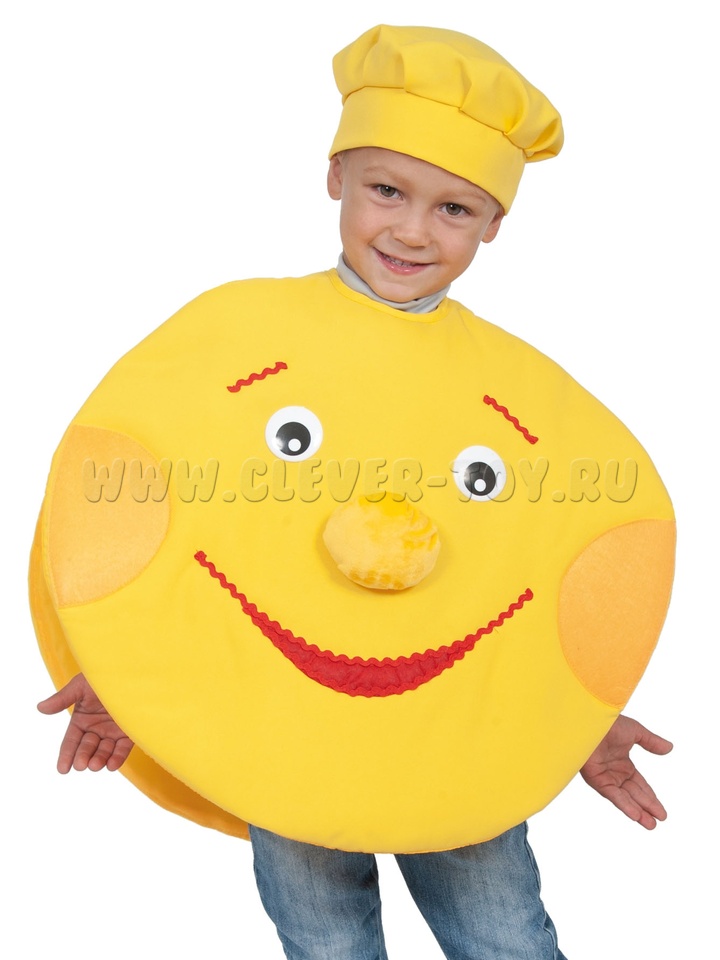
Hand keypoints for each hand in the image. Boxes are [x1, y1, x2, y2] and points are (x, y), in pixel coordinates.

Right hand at [37, 673, 133, 772]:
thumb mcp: (80, 686)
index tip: (63, 769)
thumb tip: (40, 708)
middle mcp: (97, 728)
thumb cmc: (102, 675)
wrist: (128, 670)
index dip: (66, 755)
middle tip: (82, 765)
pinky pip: (123, 747)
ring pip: (104, 750)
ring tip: (95, 765)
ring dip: (99, 759)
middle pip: (87, 748)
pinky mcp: (129, 731)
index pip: (72, 741)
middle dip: (83, 757)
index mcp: (82, 719)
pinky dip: (117, 757)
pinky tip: (111, 765)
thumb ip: (62, 699)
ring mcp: (113, 730)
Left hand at [580, 714, 671, 828]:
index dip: (651, 797)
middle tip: (660, 820)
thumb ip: (651, 742)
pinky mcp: (596, 778)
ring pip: (624, 798)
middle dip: (647, 807)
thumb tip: (669, 748)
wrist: (591, 720)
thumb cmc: (609, 722)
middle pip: (634, 794)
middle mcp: (614, 772)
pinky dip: (624, 804)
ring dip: (637, 811)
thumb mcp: (636, 732)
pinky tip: (635, 814)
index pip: (640, 784)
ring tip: (650, 825)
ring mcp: (605, 776)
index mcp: (622, 763)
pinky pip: (613, 794)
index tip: (662, 811)